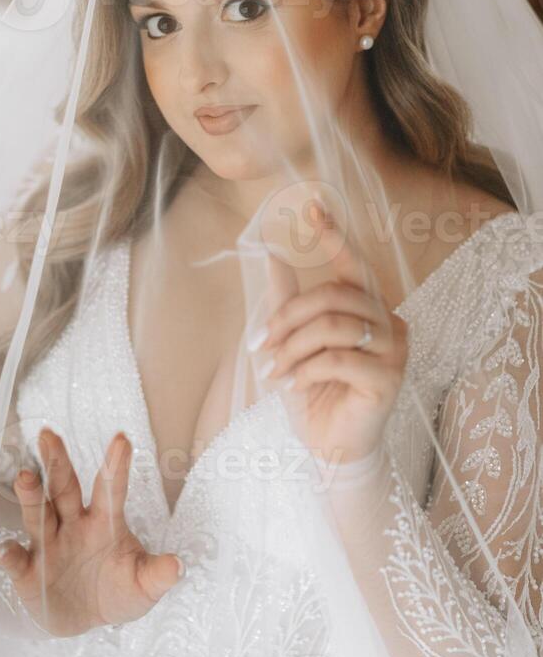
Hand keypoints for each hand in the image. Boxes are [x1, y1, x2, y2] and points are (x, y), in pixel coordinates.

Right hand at [0, 429, 184, 636]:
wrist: (88, 621)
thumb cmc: (119, 591)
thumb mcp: (143, 586)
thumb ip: (157, 575)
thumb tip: (178, 566)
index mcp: (104, 521)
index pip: (110, 488)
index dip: (116, 465)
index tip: (121, 438)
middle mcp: (73, 524)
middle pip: (63, 487)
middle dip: (56, 461)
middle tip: (48, 434)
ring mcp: (48, 545)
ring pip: (38, 514)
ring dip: (31, 496)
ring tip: (25, 476)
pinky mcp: (28, 572)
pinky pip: (16, 561)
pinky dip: (10, 555)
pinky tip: (5, 550)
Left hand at [254, 204, 408, 464]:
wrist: (330, 448)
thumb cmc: (315, 394)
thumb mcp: (292, 343)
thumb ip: (287, 300)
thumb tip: (273, 253)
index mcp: (367, 308)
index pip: (353, 265)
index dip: (334, 235)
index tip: (311, 207)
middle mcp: (389, 321)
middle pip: (333, 296)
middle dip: (287, 316)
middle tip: (260, 342)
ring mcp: (395, 349)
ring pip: (333, 325)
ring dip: (292, 346)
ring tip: (273, 369)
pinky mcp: (389, 378)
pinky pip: (338, 358)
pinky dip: (304, 369)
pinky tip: (290, 384)